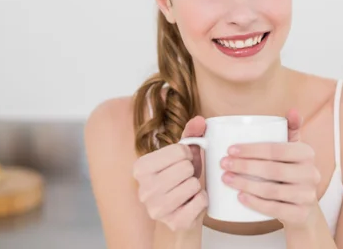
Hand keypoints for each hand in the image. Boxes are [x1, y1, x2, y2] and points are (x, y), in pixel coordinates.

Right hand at [132, 116, 207, 231]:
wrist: (178, 216)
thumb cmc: (179, 181)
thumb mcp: (182, 156)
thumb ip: (190, 135)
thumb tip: (200, 120)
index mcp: (141, 168)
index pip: (179, 150)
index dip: (187, 155)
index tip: (181, 163)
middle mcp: (144, 189)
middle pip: (186, 168)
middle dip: (191, 172)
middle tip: (184, 180)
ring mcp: (157, 208)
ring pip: (193, 184)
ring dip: (196, 187)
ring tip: (187, 191)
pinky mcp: (173, 222)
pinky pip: (200, 201)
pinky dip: (201, 201)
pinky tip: (191, 203)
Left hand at [220, 109, 320, 227]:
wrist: (304, 209)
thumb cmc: (292, 173)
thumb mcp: (293, 151)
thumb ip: (290, 130)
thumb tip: (292, 110)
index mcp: (307, 153)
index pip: (277, 149)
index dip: (252, 149)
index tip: (230, 149)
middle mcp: (311, 173)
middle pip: (272, 170)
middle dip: (244, 166)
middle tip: (224, 164)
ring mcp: (307, 195)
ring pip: (272, 190)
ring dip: (245, 184)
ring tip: (226, 179)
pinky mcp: (300, 214)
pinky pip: (275, 209)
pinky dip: (256, 204)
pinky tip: (240, 197)